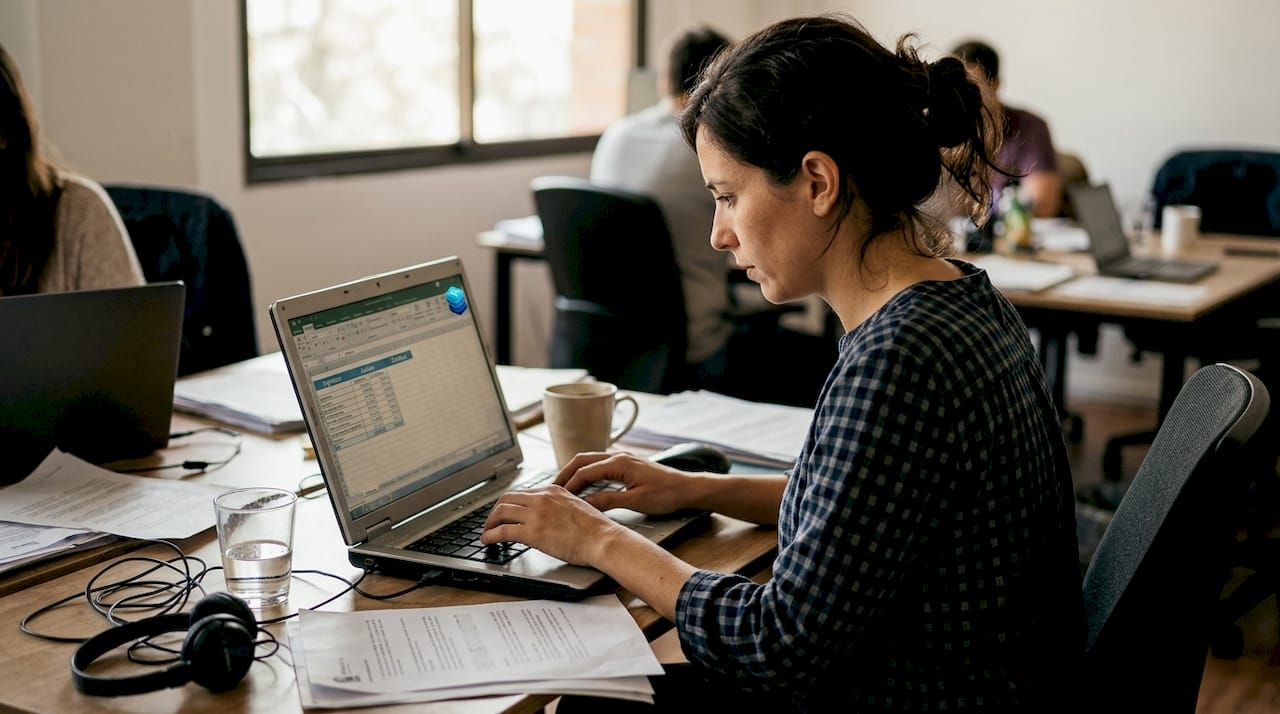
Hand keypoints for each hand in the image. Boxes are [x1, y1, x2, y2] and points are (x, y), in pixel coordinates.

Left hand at [479, 485, 625, 566]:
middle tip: (492, 521)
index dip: (510, 504)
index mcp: (553, 490)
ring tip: (487, 532)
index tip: (506, 512)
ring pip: (501, 512)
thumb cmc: (595, 529)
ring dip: (490, 522)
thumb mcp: (576, 506)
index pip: (522, 493)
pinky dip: (490, 535)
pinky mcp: (532, 532)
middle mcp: (541, 498)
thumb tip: (549, 517)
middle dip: (495, 511)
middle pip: (506, 498)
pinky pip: (502, 531)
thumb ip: (559, 507)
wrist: (602, 538)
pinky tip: (488, 541)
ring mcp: (536, 514)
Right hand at [555, 451, 696, 514]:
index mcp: (619, 463)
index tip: (556, 496)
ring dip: (575, 471)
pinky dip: (587, 472)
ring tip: (562, 486)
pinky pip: (600, 465)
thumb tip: (586, 505)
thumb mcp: (636, 501)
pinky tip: (584, 485)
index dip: (569, 484)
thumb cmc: (666, 494)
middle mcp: (618, 457)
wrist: (687, 488)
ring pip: (590, 460)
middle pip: (583, 460)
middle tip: (551, 488)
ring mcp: (622, 459)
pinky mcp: (627, 465)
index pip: (585, 472)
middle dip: (565, 473)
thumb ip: (609, 501)